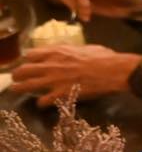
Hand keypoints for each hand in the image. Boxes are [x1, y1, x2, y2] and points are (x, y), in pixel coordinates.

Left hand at [13, 45, 131, 105]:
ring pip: (26, 85)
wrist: (114, 71)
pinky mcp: (61, 94)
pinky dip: (41, 103)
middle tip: (18, 79)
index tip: (30, 63)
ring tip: (18, 91)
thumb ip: (73, 50)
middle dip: (18, 75)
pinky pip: (42, 101)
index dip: (28, 60)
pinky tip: (42, 104)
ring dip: (20, 88)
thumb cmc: (105, 57)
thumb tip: (73, 50)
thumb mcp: (85, 47)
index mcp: (56, 51)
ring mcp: (54, 80)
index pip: (30, 54)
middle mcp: (50, 65)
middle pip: (22, 70)